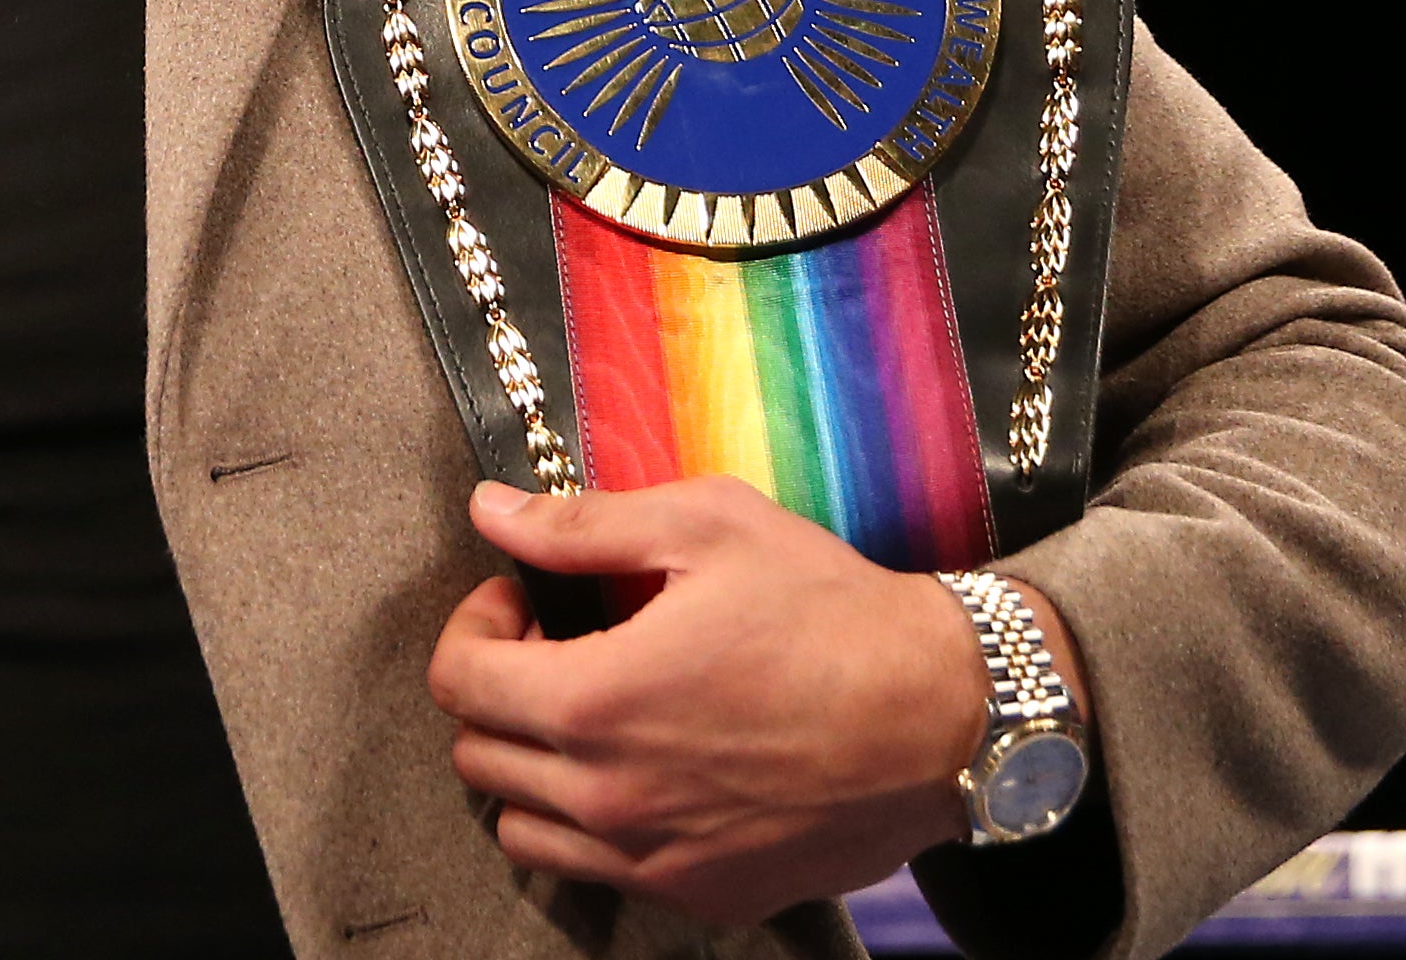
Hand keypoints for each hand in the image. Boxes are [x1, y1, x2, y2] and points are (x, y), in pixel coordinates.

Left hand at [427, 475, 1087, 923]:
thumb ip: (580, 526)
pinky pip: (596, 872)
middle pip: (477, 756)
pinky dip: (588, 825)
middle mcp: (613, 798)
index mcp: (599, 702)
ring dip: (529, 766)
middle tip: (554, 647)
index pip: (458, 682)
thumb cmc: (831, 611)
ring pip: (521, 828)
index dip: (473, 627)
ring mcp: (657, 859)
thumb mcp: (706, 528)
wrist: (948, 716)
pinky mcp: (705, 894)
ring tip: (586, 712)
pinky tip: (641, 766)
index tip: (521, 602)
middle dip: (496, 690)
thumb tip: (490, 511)